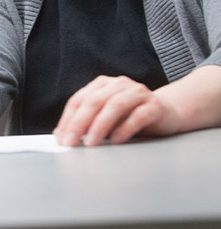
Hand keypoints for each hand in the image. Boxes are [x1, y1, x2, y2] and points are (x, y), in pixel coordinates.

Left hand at [54, 75, 179, 146]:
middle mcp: (119, 84)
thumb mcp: (106, 117)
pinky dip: (125, 129)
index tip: (60, 138)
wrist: (168, 112)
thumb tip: (61, 136)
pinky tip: (116, 141)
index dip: (68, 119)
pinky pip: (138, 116)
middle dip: (79, 124)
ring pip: (114, 106)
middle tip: (70, 143)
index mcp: (102, 84)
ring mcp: (138, 92)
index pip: (79, 100)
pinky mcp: (155, 105)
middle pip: (93, 101)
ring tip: (91, 144)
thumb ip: (87, 122)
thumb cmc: (130, 116)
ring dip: (99, 126)